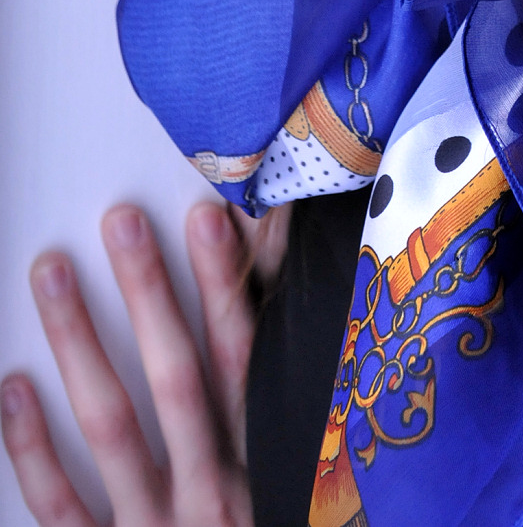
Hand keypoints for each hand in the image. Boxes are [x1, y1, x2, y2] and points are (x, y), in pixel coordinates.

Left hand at [1, 200, 288, 526]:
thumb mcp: (298, 484)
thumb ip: (279, 409)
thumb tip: (269, 310)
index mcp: (269, 468)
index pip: (245, 360)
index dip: (227, 288)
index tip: (208, 220)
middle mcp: (214, 496)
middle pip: (178, 379)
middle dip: (150, 294)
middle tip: (120, 223)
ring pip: (113, 428)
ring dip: (80, 343)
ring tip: (52, 274)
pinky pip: (64, 510)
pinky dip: (34, 449)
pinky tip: (12, 388)